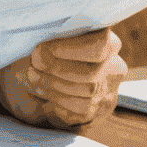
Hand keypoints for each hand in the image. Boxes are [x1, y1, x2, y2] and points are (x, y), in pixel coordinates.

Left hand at [0, 29, 126, 129]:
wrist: (32, 75)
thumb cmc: (39, 49)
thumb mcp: (41, 36)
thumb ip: (45, 37)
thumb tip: (40, 52)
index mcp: (103, 37)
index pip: (100, 44)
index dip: (70, 49)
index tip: (42, 49)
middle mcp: (113, 64)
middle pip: (91, 72)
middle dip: (57, 69)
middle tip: (35, 63)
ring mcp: (108, 89)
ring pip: (88, 92)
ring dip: (54, 85)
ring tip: (33, 76)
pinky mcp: (100, 109)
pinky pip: (83, 110)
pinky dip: (59, 101)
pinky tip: (45, 91)